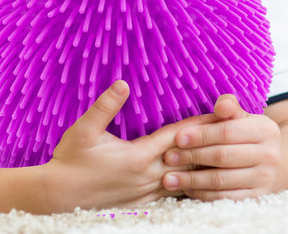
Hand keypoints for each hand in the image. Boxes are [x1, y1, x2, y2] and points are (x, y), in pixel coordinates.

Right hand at [45, 80, 215, 211]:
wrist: (58, 197)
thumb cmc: (70, 160)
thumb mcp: (84, 130)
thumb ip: (105, 106)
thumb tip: (122, 83)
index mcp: (138, 157)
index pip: (177, 137)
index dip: (198, 124)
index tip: (218, 114)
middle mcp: (147, 177)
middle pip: (187, 158)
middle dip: (208, 144)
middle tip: (229, 132)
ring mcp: (146, 193)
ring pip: (183, 179)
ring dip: (200, 165)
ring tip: (219, 153)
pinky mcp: (141, 204)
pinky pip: (172, 194)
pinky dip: (186, 184)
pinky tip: (195, 180)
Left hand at [161, 94, 281, 200]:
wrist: (268, 159)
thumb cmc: (244, 132)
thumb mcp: (240, 116)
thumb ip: (229, 108)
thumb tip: (221, 104)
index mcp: (265, 130)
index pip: (227, 132)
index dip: (201, 135)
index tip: (178, 137)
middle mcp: (270, 155)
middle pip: (223, 156)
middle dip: (192, 156)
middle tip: (169, 157)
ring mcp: (265, 178)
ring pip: (222, 180)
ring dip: (192, 179)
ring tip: (169, 178)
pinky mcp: (257, 197)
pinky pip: (225, 197)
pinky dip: (203, 193)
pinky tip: (186, 188)